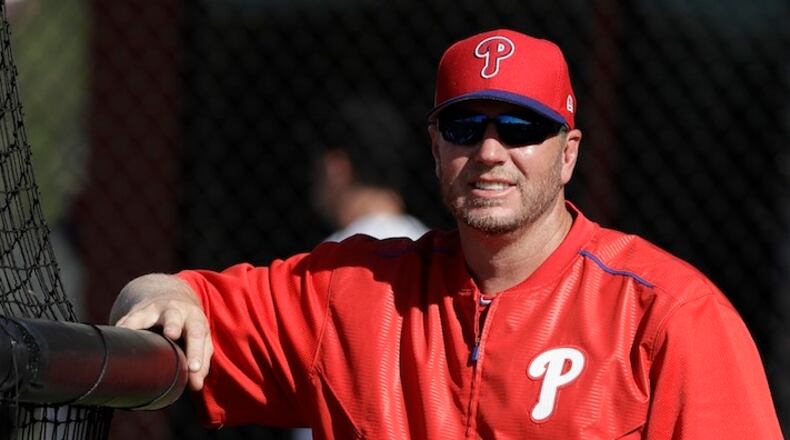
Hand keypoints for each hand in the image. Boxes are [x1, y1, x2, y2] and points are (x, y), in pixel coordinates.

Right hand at [110, 273, 212, 390]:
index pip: (198, 334)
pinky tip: (115, 336)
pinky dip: (122, 328)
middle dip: (173, 325)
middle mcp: (176, 311)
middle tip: (172, 334)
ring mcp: (154, 309)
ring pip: (147, 315)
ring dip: (141, 323)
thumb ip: (201, 362)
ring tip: (135, 335)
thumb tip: (197, 385)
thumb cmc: (188, 326)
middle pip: (175, 317)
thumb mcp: (200, 339)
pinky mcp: (137, 312)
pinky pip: (128, 320)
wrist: (171, 295)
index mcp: (195, 319)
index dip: (196, 352)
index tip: (193, 369)